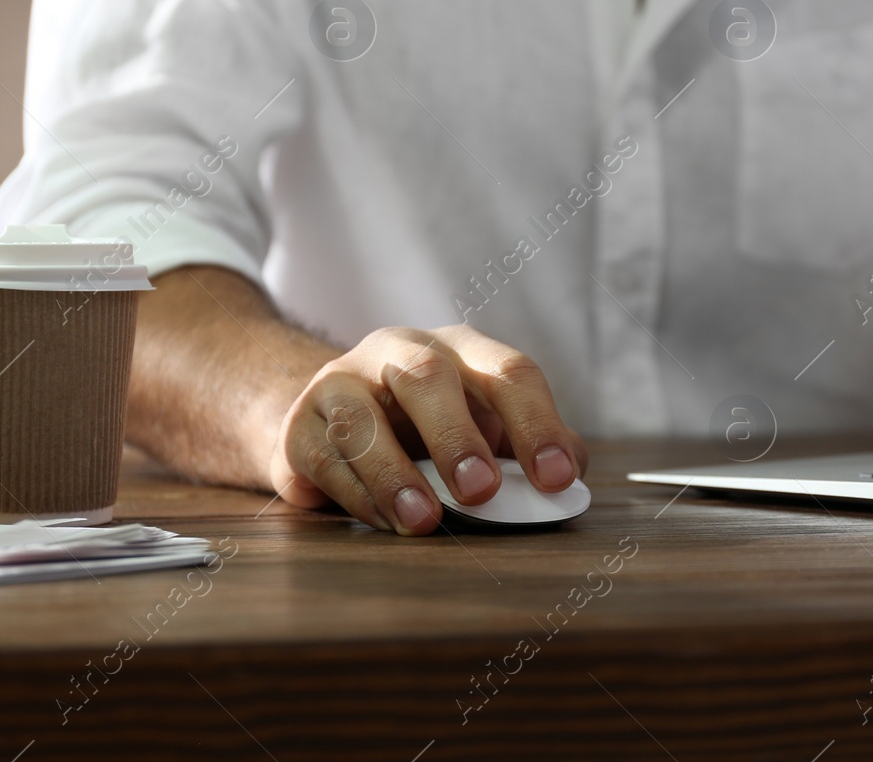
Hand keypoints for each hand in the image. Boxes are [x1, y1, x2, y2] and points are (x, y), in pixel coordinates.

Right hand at [271, 325, 587, 534]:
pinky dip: (359, 494)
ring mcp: (343, 383)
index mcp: (461, 352)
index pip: (508, 373)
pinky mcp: (300, 424)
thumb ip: (527, 446)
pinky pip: (326, 457)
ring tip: (423, 521)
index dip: (538, 424)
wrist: (332, 422)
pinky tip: (386, 521)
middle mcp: (401, 353)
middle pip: (429, 378)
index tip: (557, 478)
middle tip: (481, 491)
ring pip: (363, 419)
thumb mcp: (483, 427)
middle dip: (457, 436)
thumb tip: (572, 470)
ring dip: (395, 475)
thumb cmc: (427, 428)